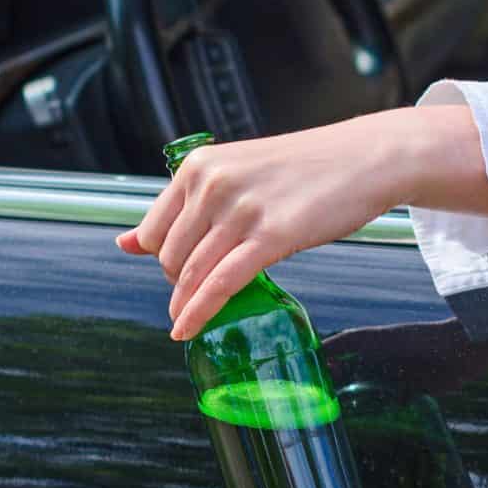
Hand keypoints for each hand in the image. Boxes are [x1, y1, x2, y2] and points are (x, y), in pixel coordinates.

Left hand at [116, 106, 487, 339]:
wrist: (362, 159)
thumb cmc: (303, 169)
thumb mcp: (234, 174)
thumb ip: (183, 206)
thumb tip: (125, 242)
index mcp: (199, 165)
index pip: (153, 229)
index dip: (159, 259)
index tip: (176, 272)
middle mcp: (213, 184)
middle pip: (171, 256)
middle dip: (178, 282)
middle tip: (198, 291)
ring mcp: (242, 210)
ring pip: (194, 273)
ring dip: (184, 304)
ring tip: (184, 320)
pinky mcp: (272, 236)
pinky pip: (222, 284)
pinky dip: (199, 312)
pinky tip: (187, 329)